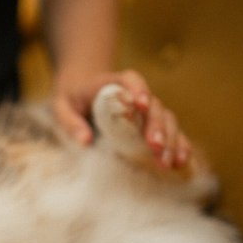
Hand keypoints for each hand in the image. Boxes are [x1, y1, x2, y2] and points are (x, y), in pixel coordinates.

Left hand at [53, 70, 190, 167]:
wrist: (83, 92)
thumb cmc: (72, 99)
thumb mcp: (61, 106)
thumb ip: (70, 121)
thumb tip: (85, 142)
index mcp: (113, 83)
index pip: (130, 80)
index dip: (138, 90)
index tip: (140, 104)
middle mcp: (136, 94)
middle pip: (154, 105)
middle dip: (156, 126)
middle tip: (154, 146)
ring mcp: (148, 110)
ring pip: (167, 120)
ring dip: (170, 140)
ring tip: (168, 162)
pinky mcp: (152, 125)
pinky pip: (171, 133)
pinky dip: (178, 145)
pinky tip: (181, 162)